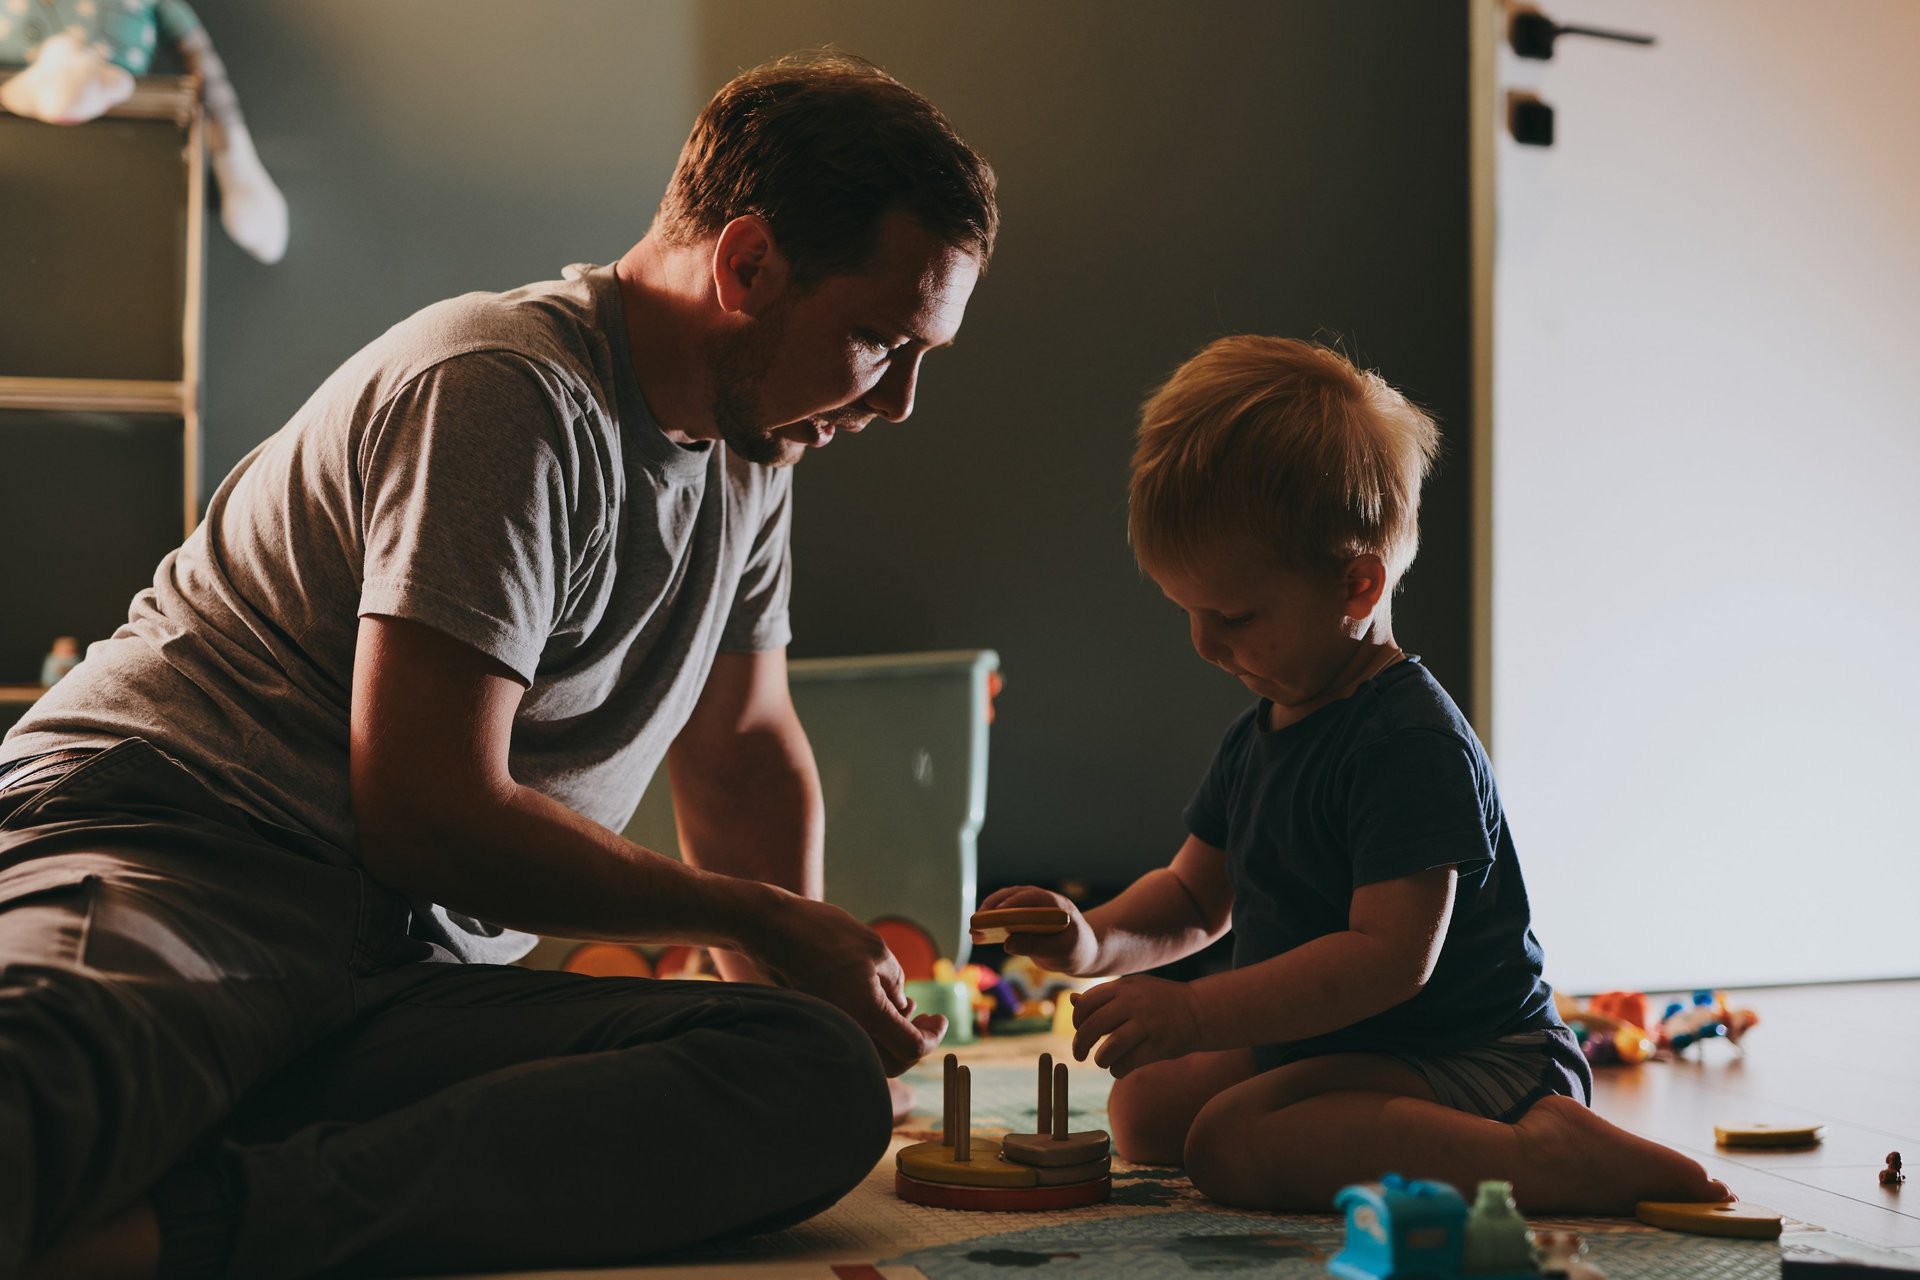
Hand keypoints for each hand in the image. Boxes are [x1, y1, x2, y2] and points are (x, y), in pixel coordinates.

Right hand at [758, 893, 944, 1075]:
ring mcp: (829, 1033)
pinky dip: (872, 1033)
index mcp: (865, 1012)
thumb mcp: (876, 950)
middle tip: (928, 1019)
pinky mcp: (818, 1027)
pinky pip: (853, 1044)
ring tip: (905, 1006)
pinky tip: (878, 1004)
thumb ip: (895, 985)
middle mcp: (845, 1031)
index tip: (941, 1019)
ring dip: (894, 1039)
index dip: (933, 1036)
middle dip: (916, 1043)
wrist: (772, 931)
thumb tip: (901, 1009)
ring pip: (872, 1058)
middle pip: (894, 1063)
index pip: (912, 1047)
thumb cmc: (823, 933)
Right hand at [974, 885, 1098, 973]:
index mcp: (1056, 905)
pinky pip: (1004, 915)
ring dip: (988, 913)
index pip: (1031, 897)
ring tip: (974, 929)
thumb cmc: (1074, 951)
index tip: (996, 914)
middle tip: (977, 922)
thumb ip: (1036, 946)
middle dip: (994, 907)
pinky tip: (978, 934)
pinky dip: (991, 922)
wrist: (1081, 952)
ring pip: (1005, 902)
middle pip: (1013, 895)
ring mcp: (1031, 907)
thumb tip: (1007, 944)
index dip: (1013, 903)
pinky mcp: (1023, 917)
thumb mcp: (1060, 951)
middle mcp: (1042, 901)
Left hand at [1070, 974, 1201, 1077]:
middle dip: (1080, 1045)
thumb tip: (1072, 1001)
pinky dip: (1117, 1070)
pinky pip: (1127, 1063)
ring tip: (1103, 1061)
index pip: (1086, 1004)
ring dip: (1100, 1060)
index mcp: (1124, 987)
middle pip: (1092, 1027)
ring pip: (1109, 1049)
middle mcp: (1133, 1003)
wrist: (1200, 1010)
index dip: (1076, 1021)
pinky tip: (1120, 1068)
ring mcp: (1147, 1024)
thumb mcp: (1133, 990)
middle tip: (1079, 1055)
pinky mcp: (1159, 1045)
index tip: (1079, 1031)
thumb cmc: (1160, 1002)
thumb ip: (1103, 996)